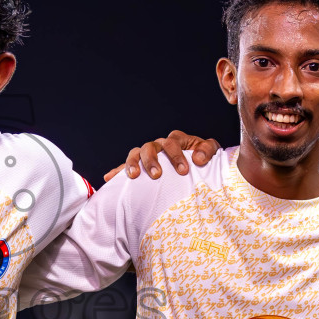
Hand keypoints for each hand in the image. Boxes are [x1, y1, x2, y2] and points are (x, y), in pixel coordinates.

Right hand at [104, 130, 221, 180]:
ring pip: (136, 153)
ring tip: (134, 176)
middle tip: (157, 175)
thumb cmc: (202, 158)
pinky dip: (116, 171)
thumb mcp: (210, 153)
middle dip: (152, 160)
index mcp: (175, 140)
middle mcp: (159, 145)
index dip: (176, 155)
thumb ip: (208, 150)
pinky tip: (108, 178)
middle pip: (150, 147)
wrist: (195, 166)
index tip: (183, 171)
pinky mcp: (139, 166)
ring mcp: (147, 155)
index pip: (172, 142)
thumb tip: (198, 159)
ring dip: (134, 163)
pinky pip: (124, 166)